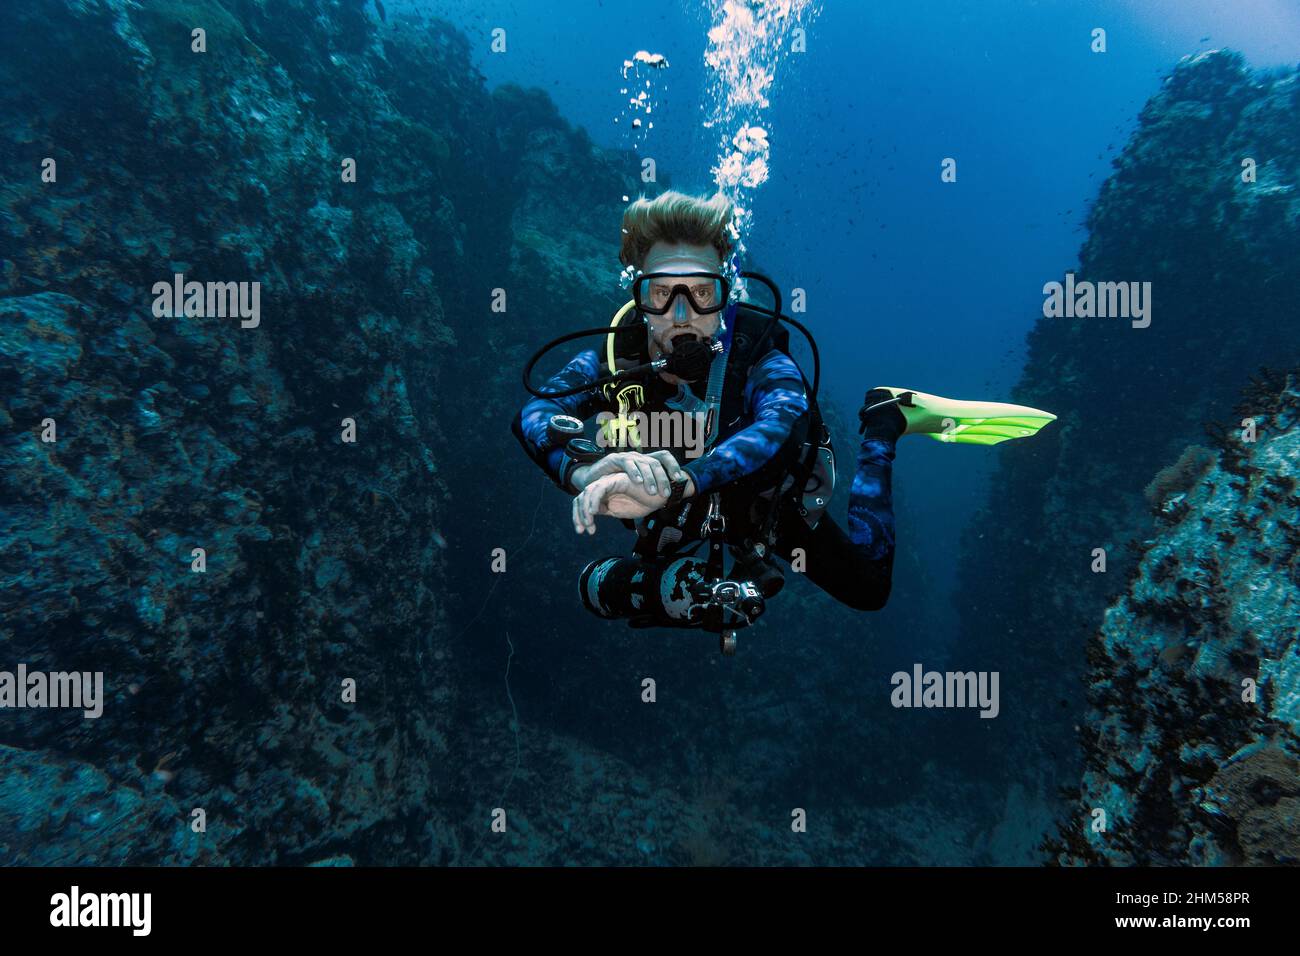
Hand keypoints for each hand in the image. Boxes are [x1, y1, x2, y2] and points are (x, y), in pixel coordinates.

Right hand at [570, 450, 685, 496]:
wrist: (592, 480)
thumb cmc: (616, 485)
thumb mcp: (636, 487)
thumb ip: (650, 490)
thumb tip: (669, 498)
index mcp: (645, 462)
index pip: (664, 457)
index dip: (673, 466)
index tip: (679, 479)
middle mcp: (638, 457)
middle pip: (656, 462)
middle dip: (663, 478)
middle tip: (665, 493)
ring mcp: (627, 457)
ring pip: (643, 463)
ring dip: (650, 478)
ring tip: (653, 492)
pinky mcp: (615, 459)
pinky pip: (627, 464)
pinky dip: (634, 472)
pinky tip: (638, 482)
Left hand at [572, 473, 664, 534]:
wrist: (659, 496)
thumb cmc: (642, 502)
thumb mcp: (619, 510)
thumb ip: (605, 510)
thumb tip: (591, 515)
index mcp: (603, 494)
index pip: (583, 503)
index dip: (579, 517)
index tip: (582, 531)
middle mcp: (603, 487)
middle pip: (581, 498)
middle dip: (578, 515)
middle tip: (581, 530)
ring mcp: (608, 482)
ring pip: (587, 493)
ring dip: (585, 510)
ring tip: (589, 524)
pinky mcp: (615, 480)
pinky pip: (599, 489)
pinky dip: (594, 500)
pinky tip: (594, 512)